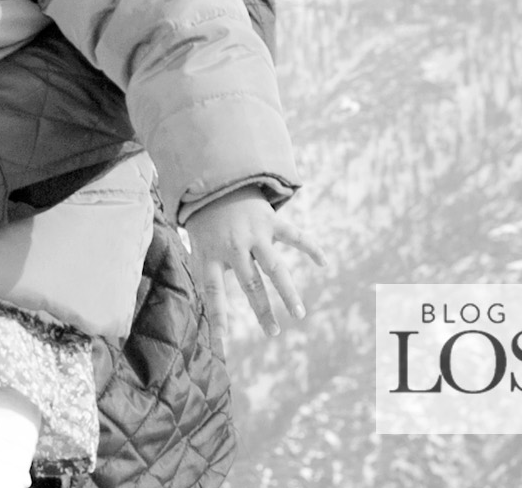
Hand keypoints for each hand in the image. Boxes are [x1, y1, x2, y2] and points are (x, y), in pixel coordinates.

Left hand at [184, 189, 322, 339]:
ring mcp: (254, 233)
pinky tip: (323, 262)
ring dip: (288, 292)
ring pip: (275, 267)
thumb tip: (209, 306)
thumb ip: (206, 272)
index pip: (213, 290)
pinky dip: (310, 248)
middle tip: (274, 332)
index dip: (217, 314)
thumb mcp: (197, 245)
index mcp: (212, 254)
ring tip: (299, 313)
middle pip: (251, 284)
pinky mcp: (270, 221)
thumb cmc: (206, 221)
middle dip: (263, 310)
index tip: (220, 339)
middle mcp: (234, 246)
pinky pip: (294, 236)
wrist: (215, 181)